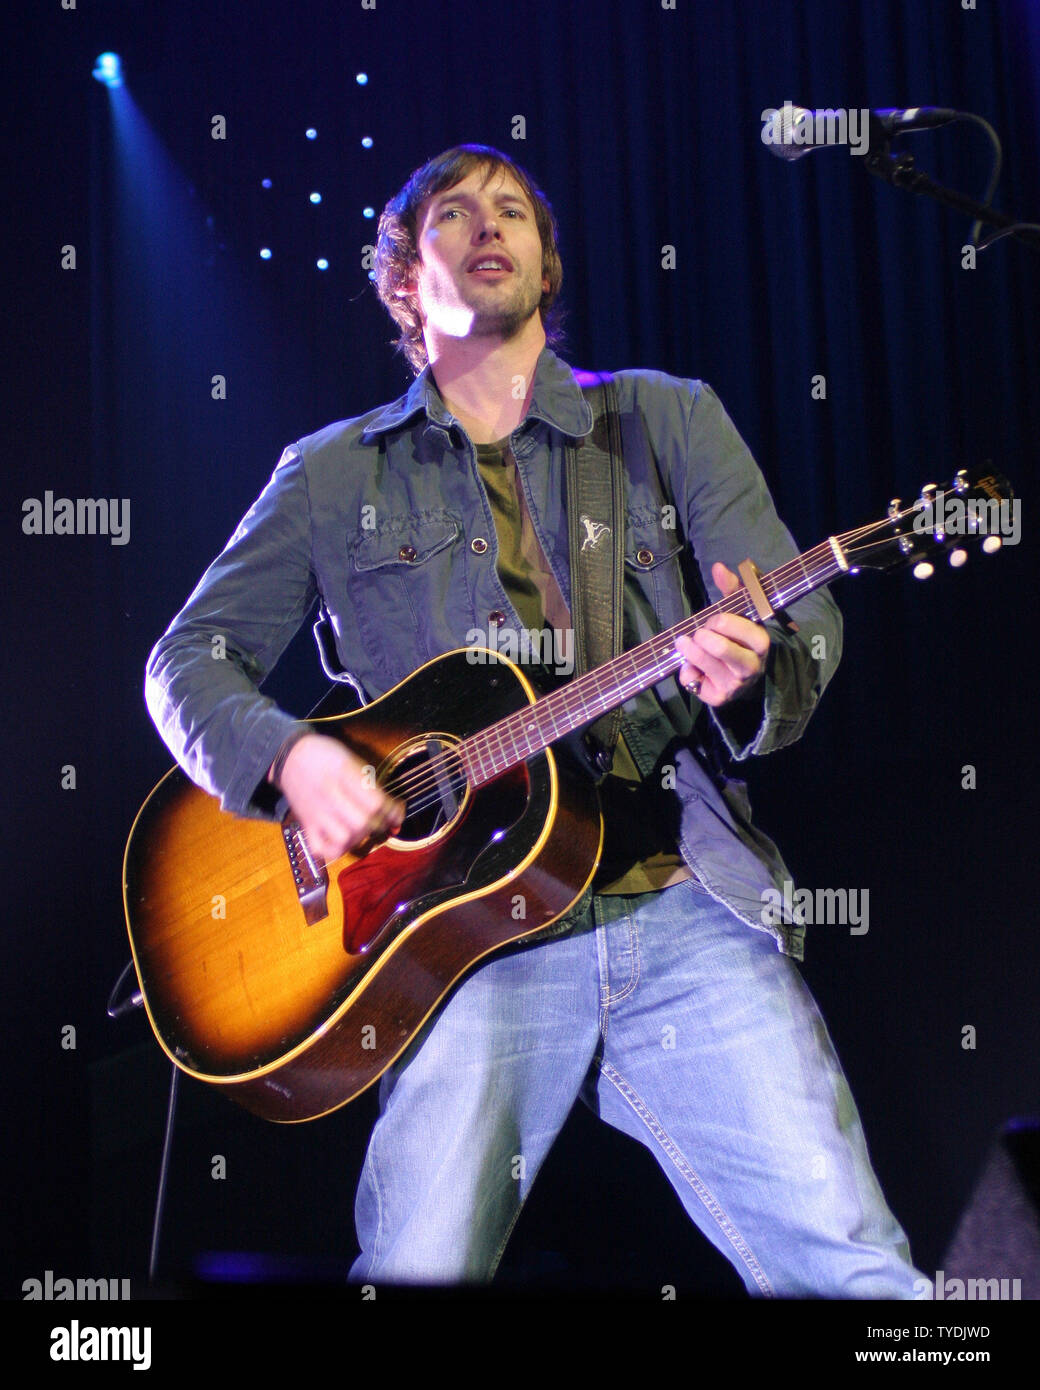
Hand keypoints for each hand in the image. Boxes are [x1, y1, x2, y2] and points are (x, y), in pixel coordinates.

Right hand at [274, 733, 403, 858]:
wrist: (290, 756)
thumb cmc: (326, 755)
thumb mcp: (352, 758)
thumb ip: (370, 783)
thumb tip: (392, 808)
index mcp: (344, 775)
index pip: (376, 802)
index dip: (393, 811)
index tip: (397, 811)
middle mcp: (330, 795)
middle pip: (362, 823)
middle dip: (378, 825)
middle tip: (380, 820)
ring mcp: (316, 813)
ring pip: (343, 839)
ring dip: (359, 838)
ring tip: (362, 830)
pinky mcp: (306, 824)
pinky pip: (320, 849)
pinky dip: (334, 850)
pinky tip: (343, 841)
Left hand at [675, 562, 769, 705]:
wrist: (742, 677)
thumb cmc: (738, 637)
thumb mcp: (740, 611)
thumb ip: (732, 588)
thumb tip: (718, 567)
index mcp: (761, 643)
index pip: (742, 628)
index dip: (723, 621)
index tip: (715, 620)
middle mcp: (752, 668)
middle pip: (720, 647)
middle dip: (703, 634)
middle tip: (700, 632)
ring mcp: (735, 686)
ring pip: (703, 662)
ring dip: (688, 648)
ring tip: (685, 642)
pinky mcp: (717, 698)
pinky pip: (692, 681)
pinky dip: (685, 670)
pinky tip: (692, 667)